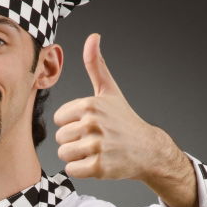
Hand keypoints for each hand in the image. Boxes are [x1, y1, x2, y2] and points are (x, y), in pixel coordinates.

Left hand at [53, 33, 177, 181]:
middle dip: (74, 141)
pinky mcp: (99, 167)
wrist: (147, 149)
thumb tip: (92, 37)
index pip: (59, 119)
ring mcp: (96, 146)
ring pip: (64, 154)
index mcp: (90, 104)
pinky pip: (72, 170)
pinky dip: (81, 170)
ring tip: (96, 151)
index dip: (73, 124)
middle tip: (95, 140)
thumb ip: (96, 65)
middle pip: (60, 138)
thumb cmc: (124, 121)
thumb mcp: (110, 91)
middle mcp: (92, 123)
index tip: (91, 125)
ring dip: (77, 156)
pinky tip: (97, 163)